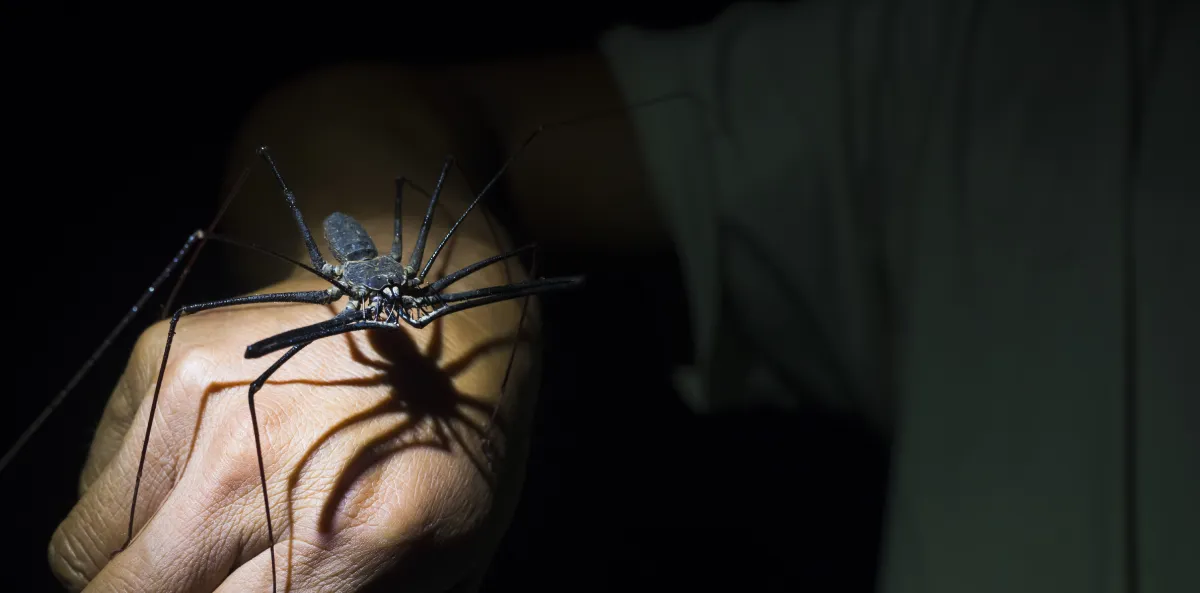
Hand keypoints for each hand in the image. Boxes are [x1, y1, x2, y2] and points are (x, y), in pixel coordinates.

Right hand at [47, 262, 537, 591]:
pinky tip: (203, 474)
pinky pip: (93, 477)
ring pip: (86, 547)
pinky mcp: (165, 357)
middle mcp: (257, 470)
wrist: (448, 322)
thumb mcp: (442, 567)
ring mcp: (202, 405)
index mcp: (346, 540)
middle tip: (202, 580)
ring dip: (136, 559)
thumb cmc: (452, 456)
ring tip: (203, 540)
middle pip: (123, 592)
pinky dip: (130, 499)